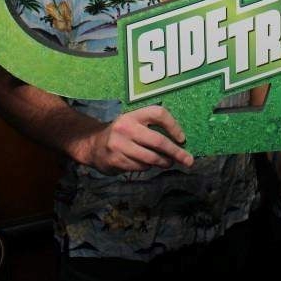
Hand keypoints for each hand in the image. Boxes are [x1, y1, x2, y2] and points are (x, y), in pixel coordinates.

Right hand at [75, 106, 193, 173]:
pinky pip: (140, 166)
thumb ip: (151, 128)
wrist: (92, 145)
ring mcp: (120, 145)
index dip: (173, 126)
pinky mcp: (116, 160)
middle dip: (176, 152)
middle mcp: (126, 127)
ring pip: (151, 157)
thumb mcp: (133, 123)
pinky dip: (148, 167)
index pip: (158, 114)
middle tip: (188, 160)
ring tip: (168, 163)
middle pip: (158, 140)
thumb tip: (179, 142)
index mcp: (134, 115)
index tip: (182, 138)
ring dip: (163, 162)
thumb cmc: (122, 134)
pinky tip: (147, 164)